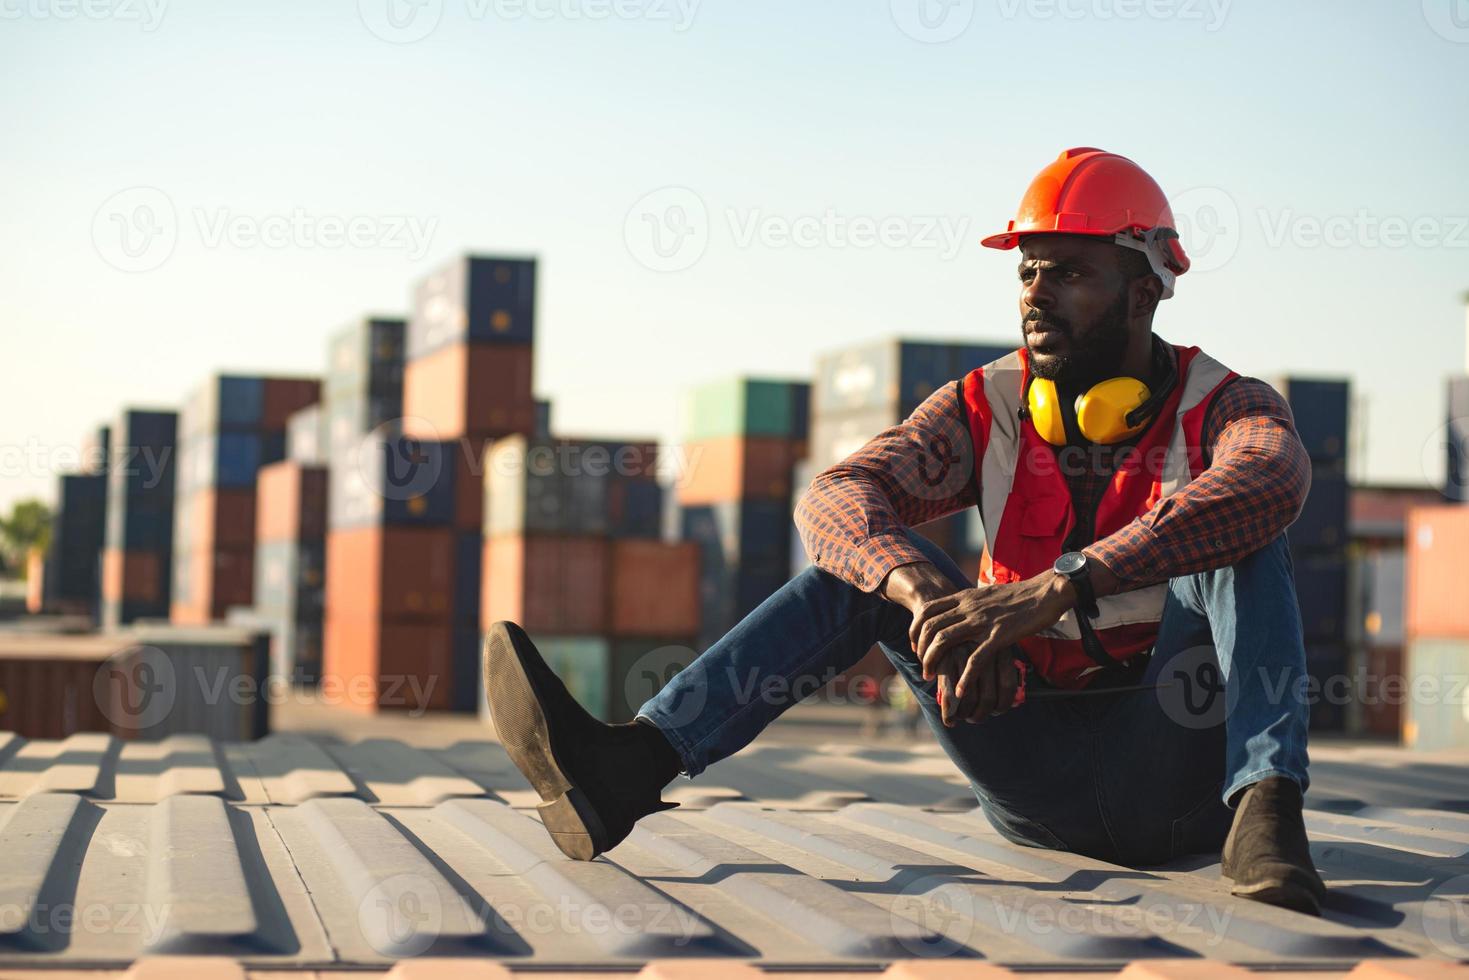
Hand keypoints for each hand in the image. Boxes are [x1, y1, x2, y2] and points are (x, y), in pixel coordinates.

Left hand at [911, 573, 1074, 711]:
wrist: (1045, 592)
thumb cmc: (1018, 595)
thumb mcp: (986, 594)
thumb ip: (970, 603)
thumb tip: (958, 611)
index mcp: (964, 597)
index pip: (927, 611)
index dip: (916, 630)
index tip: (916, 647)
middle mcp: (968, 608)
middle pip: (930, 628)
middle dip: (921, 651)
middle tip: (924, 668)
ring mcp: (982, 621)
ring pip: (945, 641)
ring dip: (934, 662)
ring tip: (932, 678)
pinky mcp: (999, 636)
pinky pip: (976, 659)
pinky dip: (965, 677)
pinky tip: (960, 691)